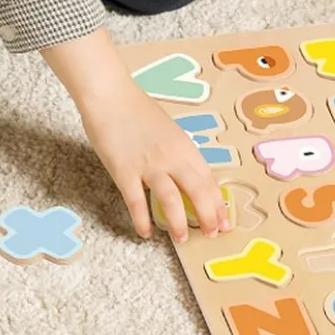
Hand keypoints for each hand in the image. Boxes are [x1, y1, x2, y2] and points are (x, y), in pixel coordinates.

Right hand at [40, 29, 228, 242]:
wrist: (110, 96)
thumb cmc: (138, 110)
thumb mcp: (169, 130)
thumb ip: (179, 153)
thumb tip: (189, 176)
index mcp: (185, 146)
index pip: (208, 179)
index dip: (217, 202)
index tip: (224, 220)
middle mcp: (172, 157)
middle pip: (197, 191)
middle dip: (208, 216)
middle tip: (212, 234)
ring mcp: (149, 165)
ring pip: (171, 201)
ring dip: (179, 223)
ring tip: (182, 238)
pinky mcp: (125, 171)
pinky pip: (136, 202)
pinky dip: (142, 220)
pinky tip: (145, 233)